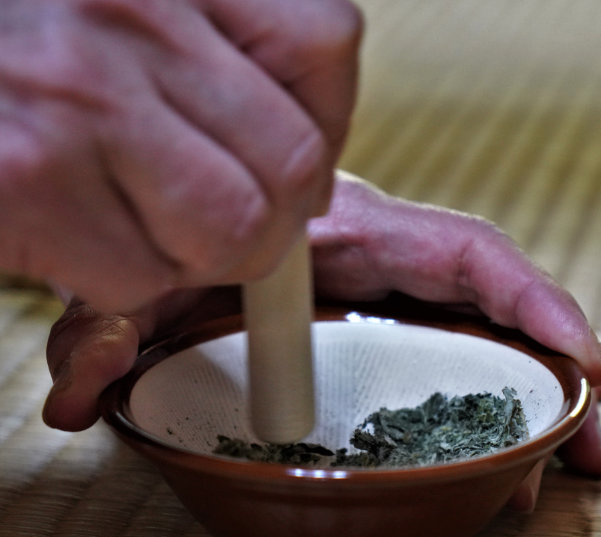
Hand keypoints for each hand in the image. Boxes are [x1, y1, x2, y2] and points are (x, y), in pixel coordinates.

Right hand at [0, 0, 361, 312]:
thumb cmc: (23, 36)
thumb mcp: (131, 7)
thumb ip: (218, 56)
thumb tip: (305, 170)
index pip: (324, 44)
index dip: (324, 120)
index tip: (292, 153)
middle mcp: (133, 14)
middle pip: (294, 158)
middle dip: (276, 215)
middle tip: (231, 219)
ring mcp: (79, 97)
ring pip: (232, 228)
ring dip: (204, 252)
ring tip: (151, 225)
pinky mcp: (22, 180)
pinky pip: (141, 273)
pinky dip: (124, 275)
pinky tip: (79, 232)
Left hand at [44, 171, 600, 510]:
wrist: (203, 219)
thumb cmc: (194, 236)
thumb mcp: (155, 277)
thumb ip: (116, 321)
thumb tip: (82, 393)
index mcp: (359, 236)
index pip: (466, 253)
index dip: (535, 300)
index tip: (584, 358)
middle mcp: (396, 271)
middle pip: (499, 312)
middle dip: (556, 373)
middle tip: (590, 441)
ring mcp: (399, 306)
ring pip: (489, 346)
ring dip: (535, 405)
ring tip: (572, 467)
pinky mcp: (393, 337)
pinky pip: (457, 367)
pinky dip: (492, 412)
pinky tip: (507, 465)